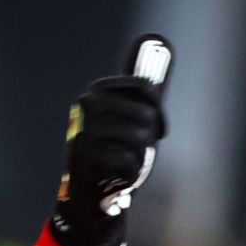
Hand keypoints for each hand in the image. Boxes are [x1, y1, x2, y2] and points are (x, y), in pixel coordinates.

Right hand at [51, 35, 172, 245]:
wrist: (86, 202)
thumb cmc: (112, 157)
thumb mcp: (126, 121)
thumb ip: (140, 91)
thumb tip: (159, 43)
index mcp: (97, 92)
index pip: (145, 88)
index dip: (158, 113)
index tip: (158, 128)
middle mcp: (88, 106)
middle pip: (146, 116)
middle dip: (147, 141)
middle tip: (133, 154)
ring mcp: (86, 131)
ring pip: (140, 140)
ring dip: (138, 160)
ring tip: (121, 165)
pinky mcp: (88, 158)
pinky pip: (132, 164)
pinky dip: (130, 176)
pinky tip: (116, 178)